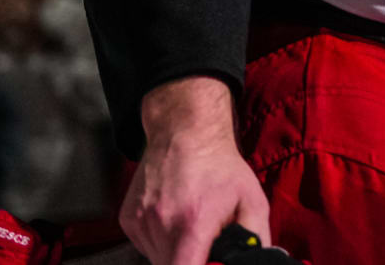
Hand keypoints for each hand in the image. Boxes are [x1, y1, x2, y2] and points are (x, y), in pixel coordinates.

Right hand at [121, 76, 269, 264]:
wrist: (186, 132)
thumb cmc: (219, 165)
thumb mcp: (252, 200)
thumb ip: (256, 238)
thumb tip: (256, 258)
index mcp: (193, 222)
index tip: (208, 262)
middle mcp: (162, 222)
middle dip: (190, 260)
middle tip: (203, 242)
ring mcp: (141, 220)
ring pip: (156, 259)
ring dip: (174, 253)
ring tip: (189, 225)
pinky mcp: (128, 218)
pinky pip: (145, 245)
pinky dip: (160, 241)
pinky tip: (173, 219)